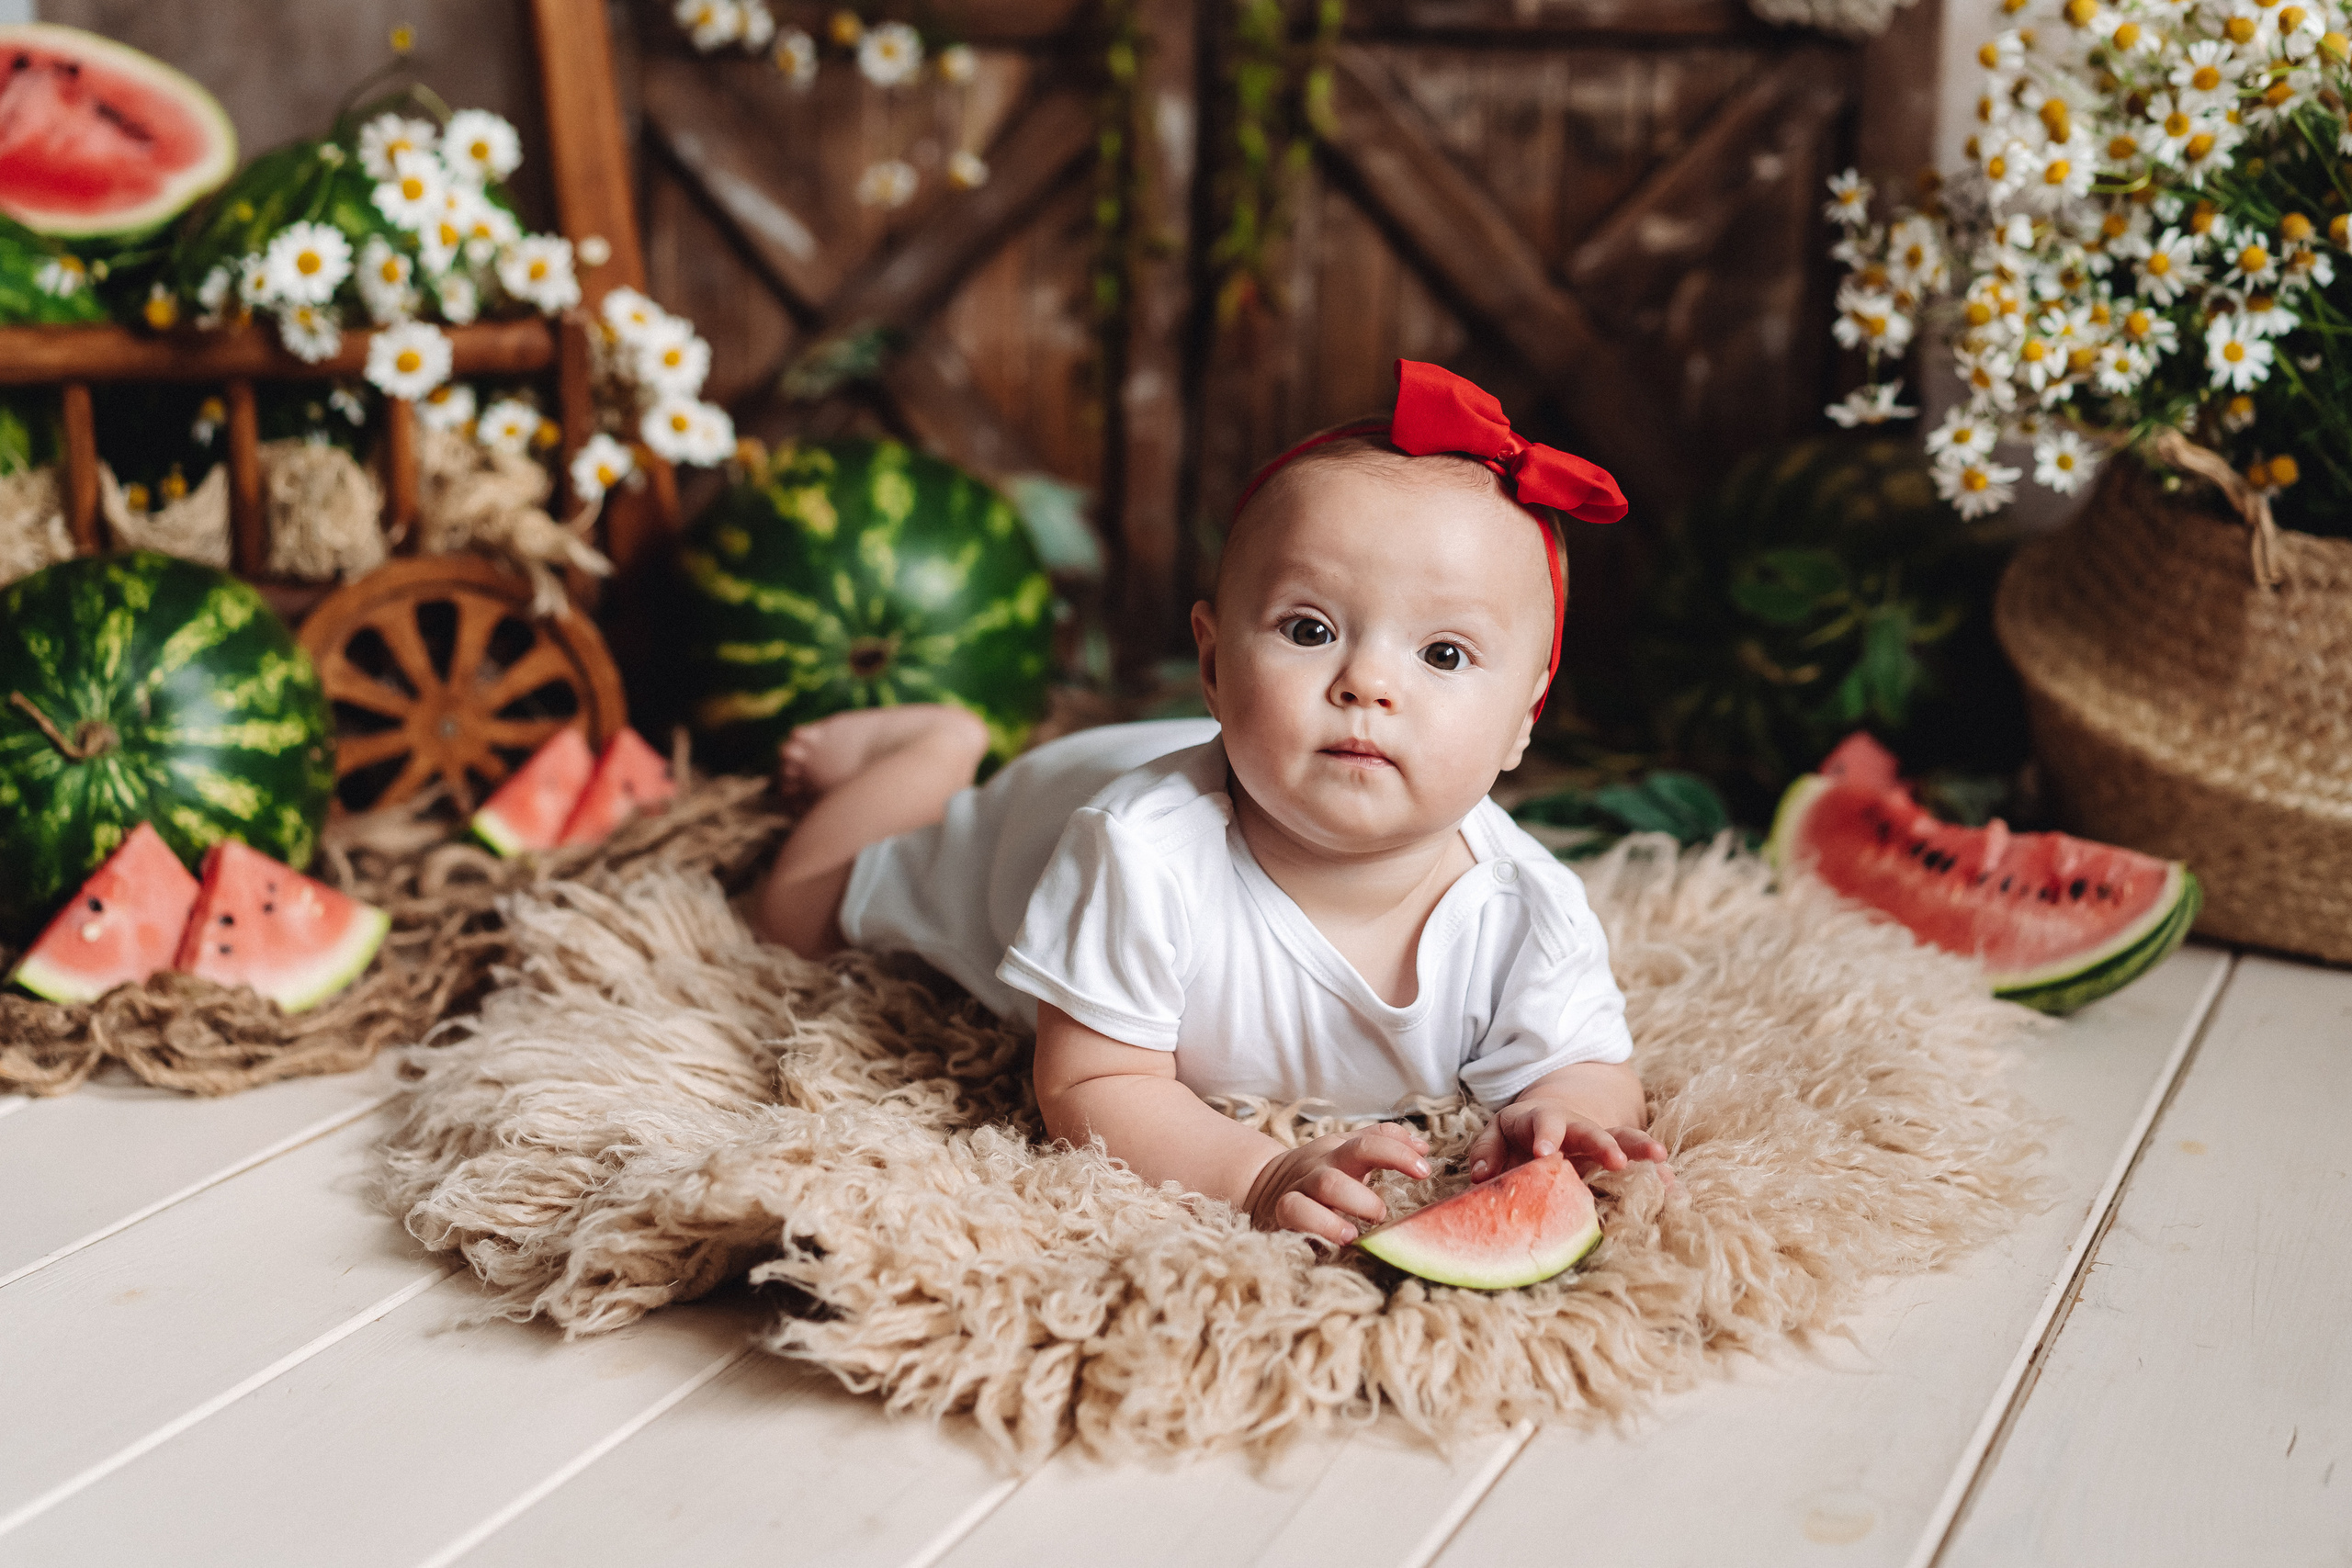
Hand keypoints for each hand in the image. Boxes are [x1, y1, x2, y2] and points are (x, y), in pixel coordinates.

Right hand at [1240, 1123, 1432, 1243]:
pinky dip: (1320, 1225)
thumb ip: (1380, 1143)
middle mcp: (1324, 1162)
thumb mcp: (1345, 1153)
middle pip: (1354, 1155)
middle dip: (1383, 1173)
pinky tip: (1339, 1239)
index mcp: (1341, 1149)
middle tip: (1384, 1212)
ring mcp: (1303, 1184)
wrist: (1260, 1184)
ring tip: (1361, 1229)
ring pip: (1327, 1183)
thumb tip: (1423, 1147)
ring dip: (1352, 1203)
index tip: (1425, 1169)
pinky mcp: (1282, 1210)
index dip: (1400, 1151)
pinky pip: (1296, 1212)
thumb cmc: (1318, 1174)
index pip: (1373, 1140)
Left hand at [1464, 1101, 1669, 1183]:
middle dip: (1603, 1143)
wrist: (1560, 1115)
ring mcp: (1602, 1143)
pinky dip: (1659, 1178)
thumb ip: (1487, 1150)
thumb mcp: (1500, 1133)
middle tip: (1616, 1160)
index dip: (1545, 1136)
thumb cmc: (1522, 1134)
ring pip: (1623, 1139)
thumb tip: (1479, 1175)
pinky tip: (1676, 1192)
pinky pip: (1642, 1166)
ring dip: (1640, 1149)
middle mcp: (1577, 1129)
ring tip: (1660, 1158)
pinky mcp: (1620, 1160)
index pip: (1544, 1124)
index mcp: (1544, 1121)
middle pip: (1590, 1131)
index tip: (1545, 1153)